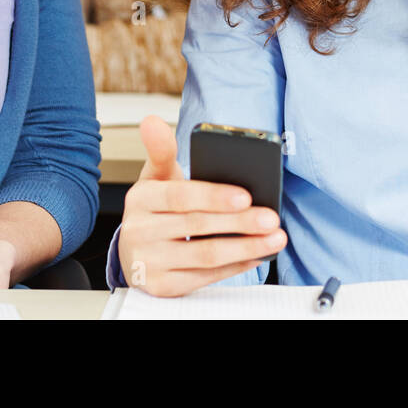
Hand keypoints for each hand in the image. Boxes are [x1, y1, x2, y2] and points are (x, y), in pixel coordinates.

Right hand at [117, 115, 285, 296]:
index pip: (179, 195)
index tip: (246, 196)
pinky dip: (234, 267)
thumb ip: (162, 150)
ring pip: (204, 255)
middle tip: (272, 217)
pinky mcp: (161, 286)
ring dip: (245, 247)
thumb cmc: (155, 208)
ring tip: (275, 238)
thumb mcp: (156, 177)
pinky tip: (257, 256)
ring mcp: (149, 262)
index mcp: (140, 198)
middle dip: (239, 222)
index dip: (213, 196)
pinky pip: (204, 277)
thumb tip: (152, 121)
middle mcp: (139, 231)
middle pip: (197, 225)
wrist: (133, 251)